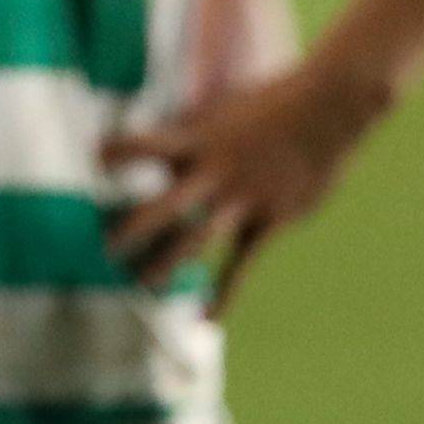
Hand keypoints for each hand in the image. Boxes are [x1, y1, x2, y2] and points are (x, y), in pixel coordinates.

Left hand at [102, 54, 397, 312]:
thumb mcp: (227, 105)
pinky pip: (242, 266)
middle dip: (131, 229)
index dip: (118, 151)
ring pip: (196, 239)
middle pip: (163, 206)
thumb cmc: (276, 102)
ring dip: (166, 264)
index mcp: (199, 139)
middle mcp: (215, 170)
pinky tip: (206, 321)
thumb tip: (166, 136)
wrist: (330, 107)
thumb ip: (194, 126)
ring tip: (142, 284)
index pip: (145, 144)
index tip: (94, 158)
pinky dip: (224, 295)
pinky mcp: (270, 219)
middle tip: (104, 249)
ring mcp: (243, 197)